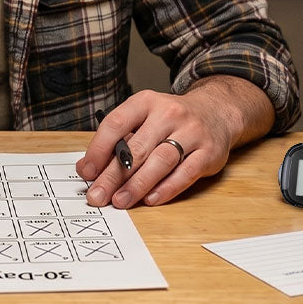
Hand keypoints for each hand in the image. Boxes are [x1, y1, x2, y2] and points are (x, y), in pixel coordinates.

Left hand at [76, 76, 272, 207]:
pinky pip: (185, 173)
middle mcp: (169, 113)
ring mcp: (192, 132)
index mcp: (147, 102)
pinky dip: (166, 189)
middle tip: (97, 196)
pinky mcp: (209, 152)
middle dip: (113, 175)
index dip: (98, 149)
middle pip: (137, 148)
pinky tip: (150, 200)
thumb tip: (87, 168)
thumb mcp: (143, 119)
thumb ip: (117, 142)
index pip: (116, 124)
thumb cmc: (171, 121)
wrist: (216, 112)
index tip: (86, 172)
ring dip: (138, 185)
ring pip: (161, 161)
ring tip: (120, 201)